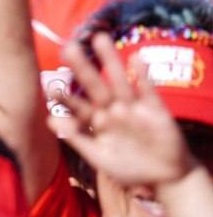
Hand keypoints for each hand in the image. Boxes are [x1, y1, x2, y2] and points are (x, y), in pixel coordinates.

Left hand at [51, 33, 197, 187]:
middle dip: (82, 68)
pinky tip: (136, 58)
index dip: (65, 97)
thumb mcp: (100, 158)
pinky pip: (148, 90)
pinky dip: (143, 75)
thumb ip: (78, 140)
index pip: (77, 106)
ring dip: (110, 61)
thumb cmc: (129, 168)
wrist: (167, 177)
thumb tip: (51, 122)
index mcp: (95, 121)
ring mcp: (133, 107)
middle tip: (68, 47)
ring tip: (99, 39)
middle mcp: (112, 109)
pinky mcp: (155, 110)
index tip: (50, 86)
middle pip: (95, 86)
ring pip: (119, 81)